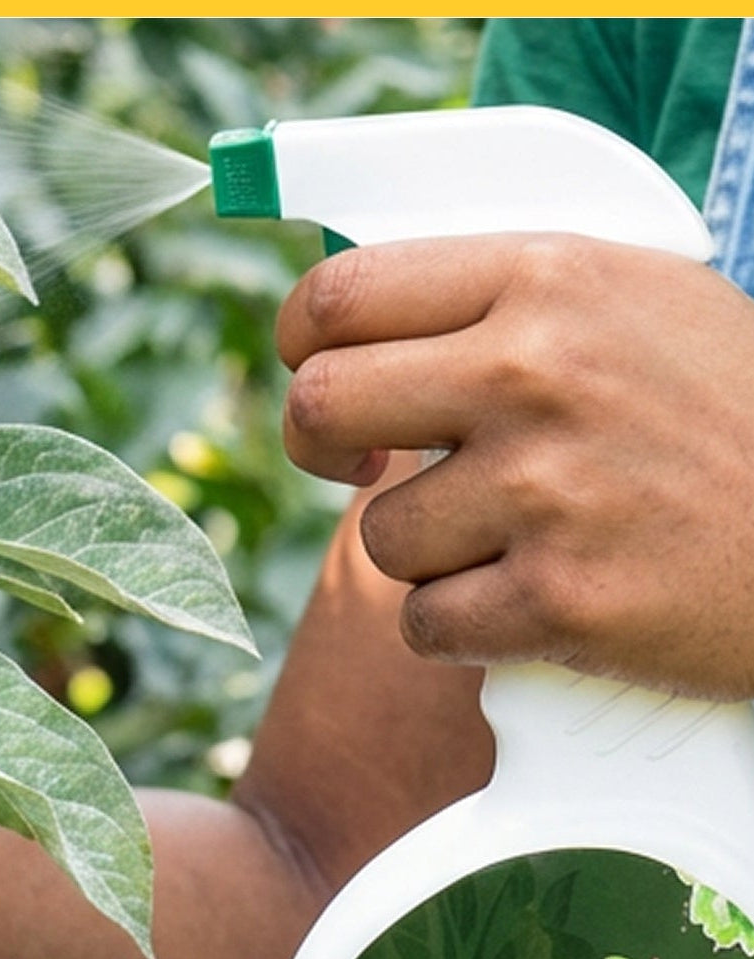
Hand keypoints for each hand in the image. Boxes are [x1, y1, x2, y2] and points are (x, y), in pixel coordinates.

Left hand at [277, 233, 753, 699]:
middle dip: (317, 449)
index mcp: (546, 278)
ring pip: (379, 538)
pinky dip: (462, 627)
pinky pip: (425, 625)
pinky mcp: (561, 602)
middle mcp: (536, 375)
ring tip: (518, 540)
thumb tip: (363, 326)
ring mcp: (547, 492)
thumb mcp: (631, 303)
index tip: (318, 379)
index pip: (341, 297)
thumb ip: (500, 301)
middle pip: (320, 408)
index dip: (300, 345)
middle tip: (362, 467)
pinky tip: (532, 603)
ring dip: (428, 552)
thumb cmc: (728, 413)